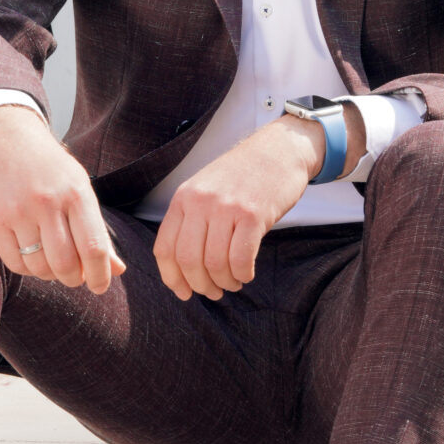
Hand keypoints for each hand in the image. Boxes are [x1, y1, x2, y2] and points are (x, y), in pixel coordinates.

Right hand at [0, 104, 124, 294]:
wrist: (9, 140)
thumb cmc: (53, 171)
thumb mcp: (81, 190)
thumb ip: (98, 231)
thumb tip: (117, 270)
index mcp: (77, 194)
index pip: (94, 248)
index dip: (100, 275)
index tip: (100, 286)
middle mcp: (48, 201)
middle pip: (65, 264)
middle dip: (73, 279)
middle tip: (74, 276)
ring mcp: (19, 211)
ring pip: (39, 267)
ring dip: (49, 274)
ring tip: (52, 263)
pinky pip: (14, 263)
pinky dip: (28, 269)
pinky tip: (33, 257)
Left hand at [155, 110, 363, 300]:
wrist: (278, 150)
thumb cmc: (242, 176)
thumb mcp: (205, 190)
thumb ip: (191, 221)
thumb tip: (184, 269)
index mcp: (183, 198)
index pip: (165, 248)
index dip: (172, 278)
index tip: (184, 293)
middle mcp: (201, 202)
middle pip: (188, 260)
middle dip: (200, 285)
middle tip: (214, 292)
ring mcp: (227, 207)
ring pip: (215, 263)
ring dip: (224, 282)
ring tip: (233, 283)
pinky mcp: (254, 214)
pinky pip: (241, 258)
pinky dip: (242, 274)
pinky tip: (247, 274)